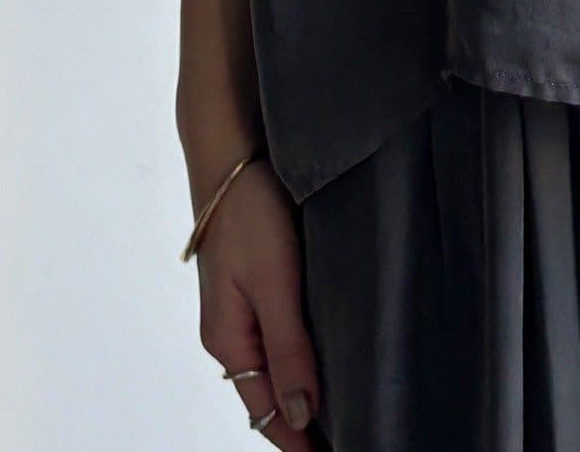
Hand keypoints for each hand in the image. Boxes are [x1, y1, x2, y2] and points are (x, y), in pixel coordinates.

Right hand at [192, 155, 321, 446]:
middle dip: (301, 425)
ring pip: (272, 368)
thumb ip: (288, 348)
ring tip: (344, 412)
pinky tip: (325, 358)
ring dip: (300, 394)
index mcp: (229, 341)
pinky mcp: (255, 285)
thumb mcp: (275, 281)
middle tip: (350, 437)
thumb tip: (297, 417)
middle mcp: (231, 334)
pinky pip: (277, 338)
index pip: (264, 412)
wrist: (231, 156)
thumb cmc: (250, 213)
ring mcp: (241, 310)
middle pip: (266, 396)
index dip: (298, 442)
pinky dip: (299, 359)